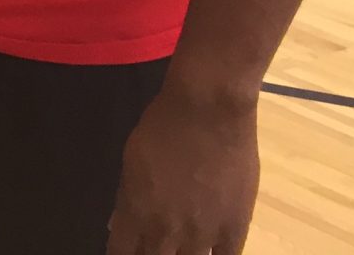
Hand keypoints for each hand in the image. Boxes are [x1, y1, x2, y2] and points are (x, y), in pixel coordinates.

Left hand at [106, 84, 258, 254]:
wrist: (209, 112)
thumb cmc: (163, 127)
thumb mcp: (131, 161)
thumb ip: (127, 198)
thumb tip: (120, 225)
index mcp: (135, 212)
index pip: (120, 253)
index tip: (125, 252)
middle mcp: (166, 230)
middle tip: (155, 246)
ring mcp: (202, 233)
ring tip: (180, 248)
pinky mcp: (234, 228)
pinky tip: (209, 253)